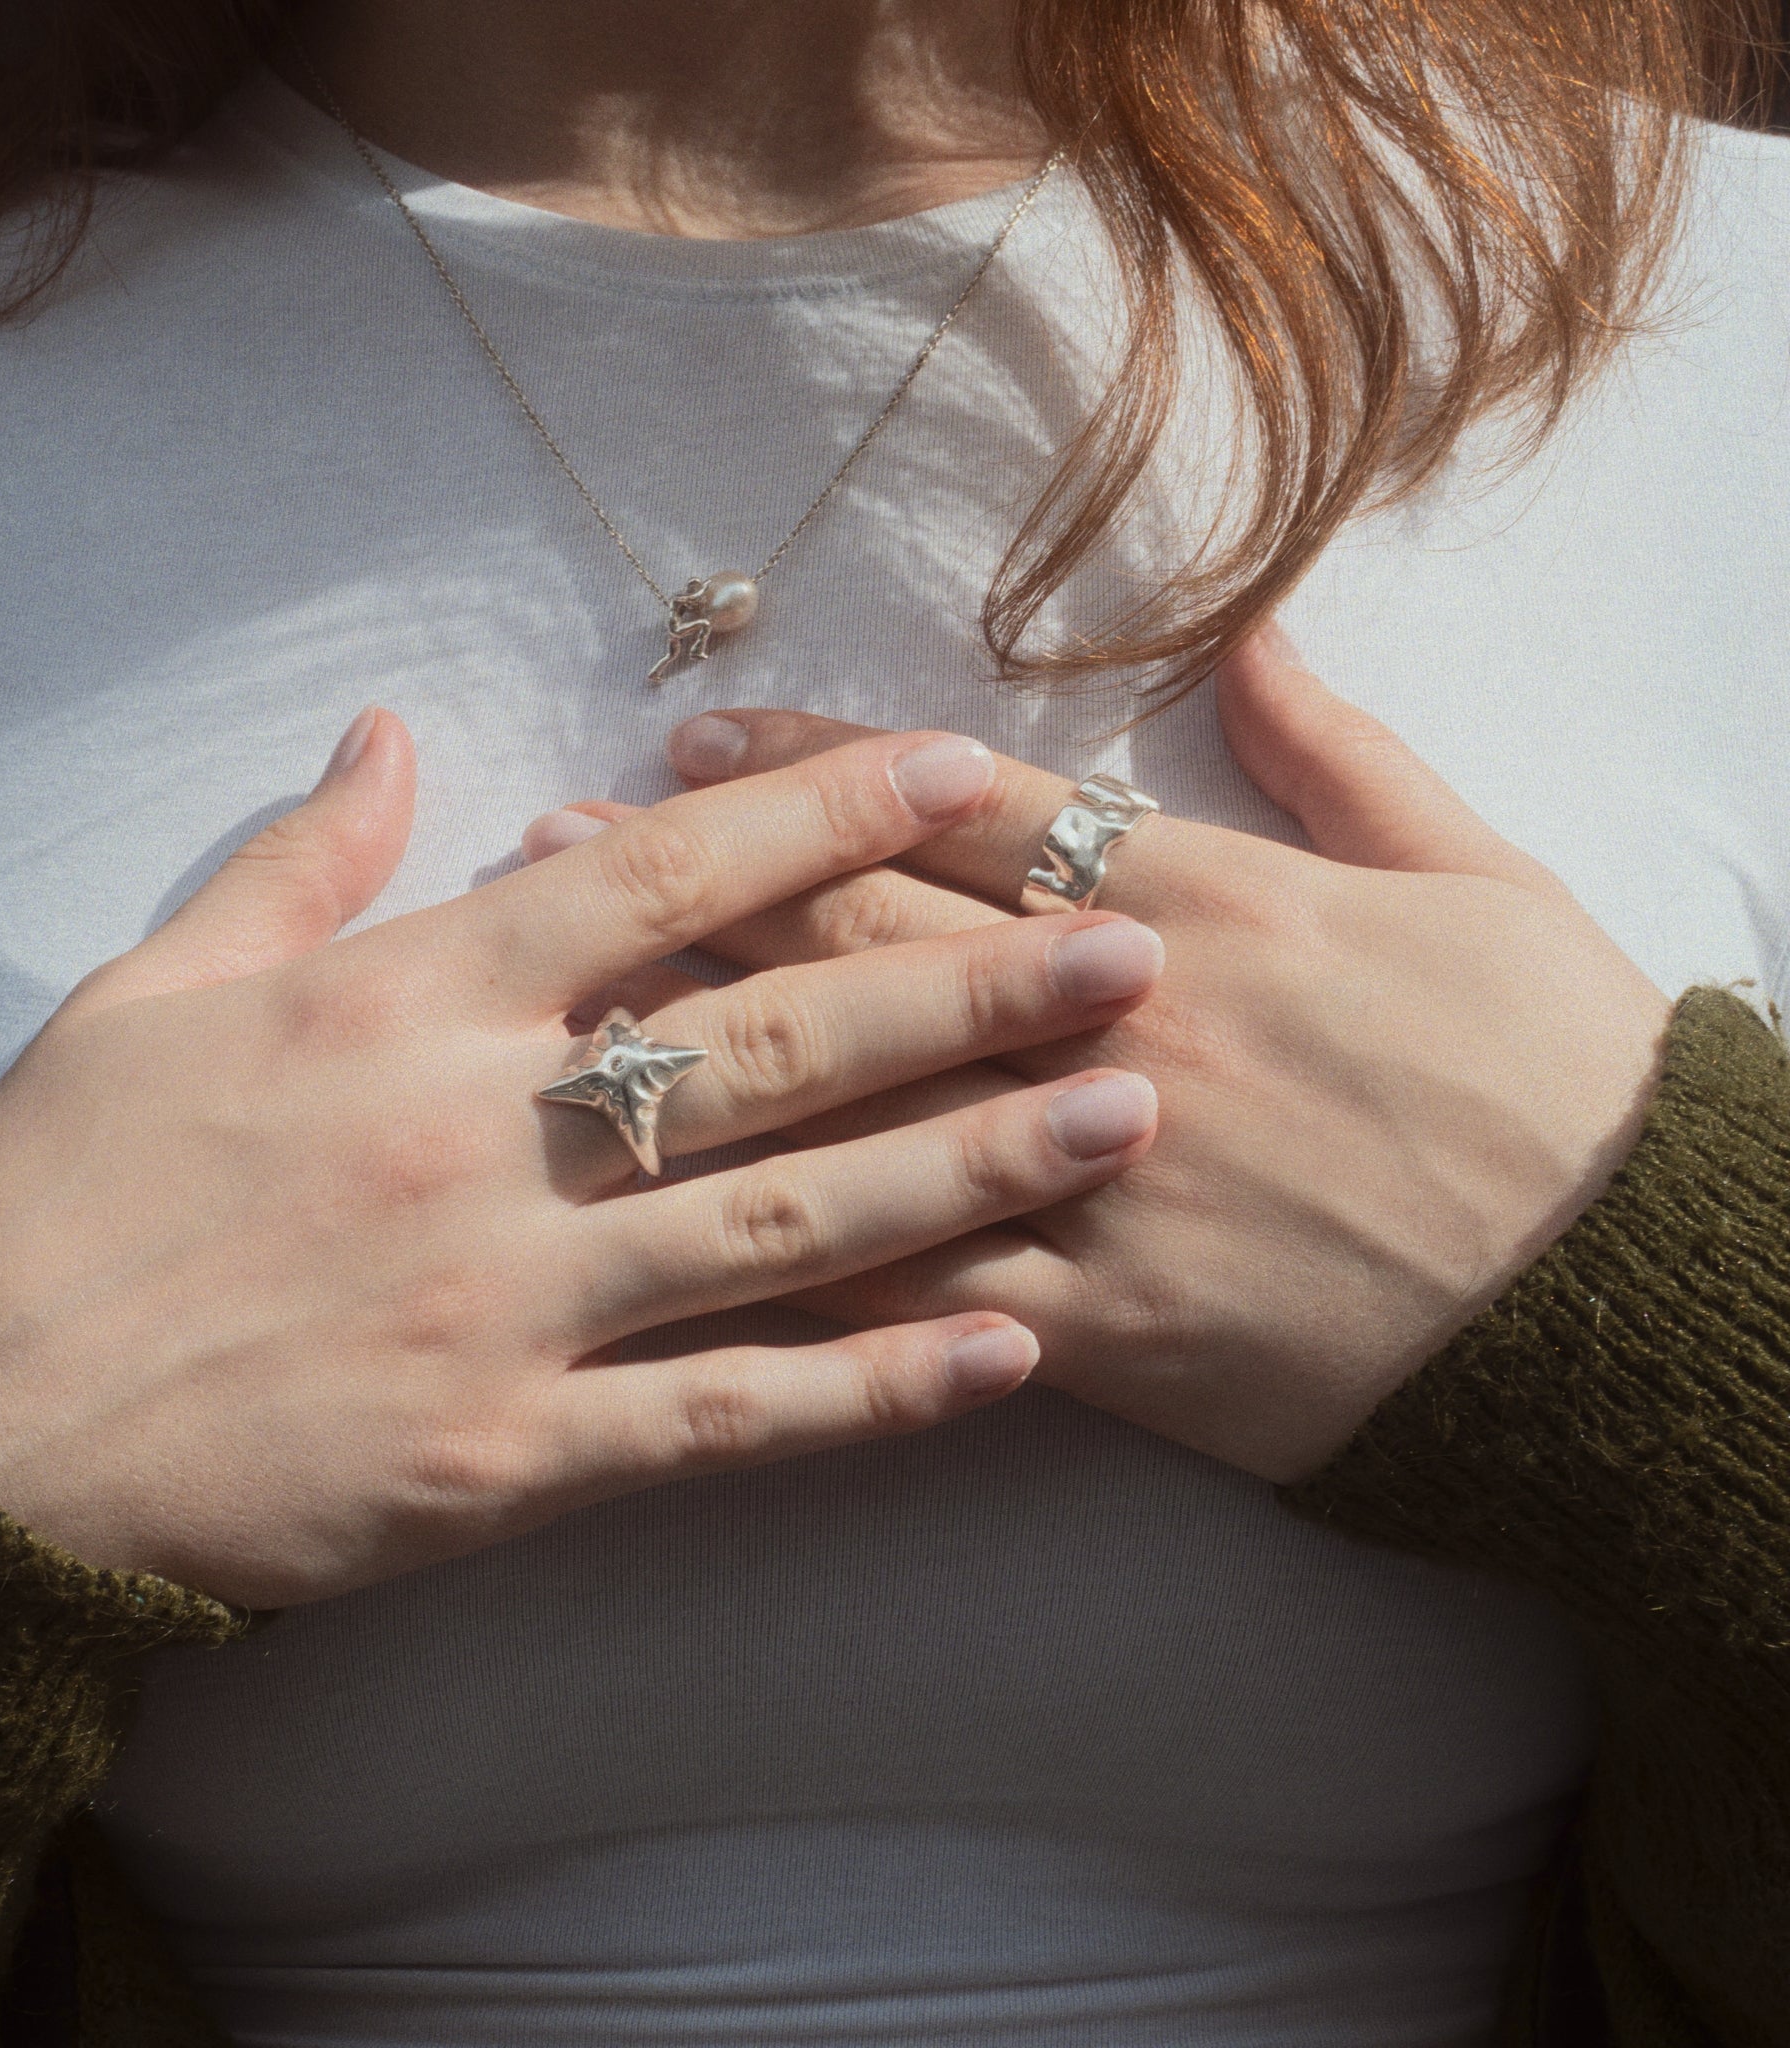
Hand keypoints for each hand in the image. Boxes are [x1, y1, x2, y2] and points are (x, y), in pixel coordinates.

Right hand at [0, 713, 1161, 1606]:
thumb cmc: (54, 1200)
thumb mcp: (151, 991)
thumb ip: (299, 858)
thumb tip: (398, 733)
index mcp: (400, 1005)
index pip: (655, 883)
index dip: (820, 815)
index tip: (959, 769)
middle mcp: (480, 1139)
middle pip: (771, 1046)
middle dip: (966, 988)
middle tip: (1134, 948)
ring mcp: (508, 1306)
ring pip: (785, 1223)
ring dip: (971, 1167)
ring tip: (1123, 1119)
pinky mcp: (507, 1458)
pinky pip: (726, 1416)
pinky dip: (876, 1390)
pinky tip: (1011, 1355)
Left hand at [538, 631, 1671, 1482]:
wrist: (1627, 1303)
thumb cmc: (1560, 1075)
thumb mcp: (1477, 875)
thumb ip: (1344, 753)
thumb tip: (1251, 634)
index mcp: (1205, 907)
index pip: (964, 812)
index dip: (813, 771)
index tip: (693, 738)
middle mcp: (1119, 1030)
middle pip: (869, 942)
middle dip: (698, 888)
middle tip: (551, 845)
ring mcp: (1100, 1182)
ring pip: (864, 1109)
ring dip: (699, 1057)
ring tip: (566, 1019)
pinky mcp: (1107, 1327)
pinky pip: (926, 1295)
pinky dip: (800, 1269)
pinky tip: (672, 1244)